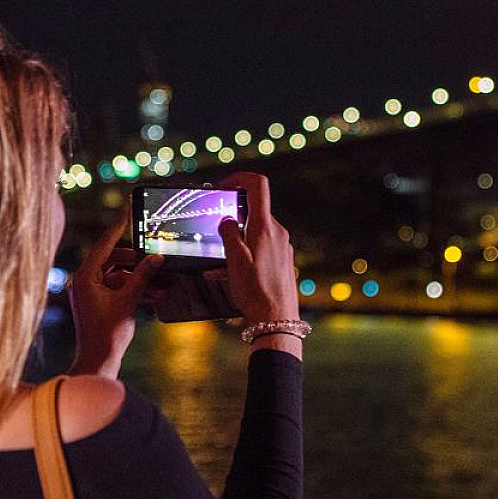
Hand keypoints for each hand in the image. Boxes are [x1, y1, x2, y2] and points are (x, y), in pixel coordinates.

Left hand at [69, 200, 163, 377]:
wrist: (98, 362)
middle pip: (114, 259)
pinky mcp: (96, 302)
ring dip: (139, 280)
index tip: (128, 207)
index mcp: (84, 277)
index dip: (120, 225)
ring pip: (119, 274)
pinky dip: (133, 290)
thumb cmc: (108, 334)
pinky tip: (153, 296)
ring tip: (160, 286)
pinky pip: (117, 288)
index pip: (105, 243)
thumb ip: (143, 276)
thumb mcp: (129, 300)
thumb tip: (156, 257)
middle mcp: (83, 281)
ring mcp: (89, 292)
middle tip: (157, 262)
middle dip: (138, 263)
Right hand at [209, 172, 298, 324]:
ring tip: (220, 263)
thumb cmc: (256, 292)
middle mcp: (277, 233)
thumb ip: (228, 234)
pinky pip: (261, 249)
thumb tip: (226, 219)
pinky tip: (230, 274)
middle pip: (254, 211)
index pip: (258, 185)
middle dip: (232, 218)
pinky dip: (245, 255)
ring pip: (255, 233)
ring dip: (237, 241)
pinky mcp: (282, 261)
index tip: (224, 186)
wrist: (277, 320)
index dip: (239, 178)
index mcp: (265, 227)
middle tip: (215, 231)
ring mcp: (282, 247)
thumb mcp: (234, 261)